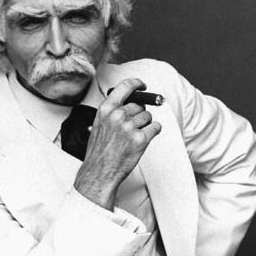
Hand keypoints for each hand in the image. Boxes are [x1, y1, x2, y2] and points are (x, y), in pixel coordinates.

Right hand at [74, 78, 161, 209]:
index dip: (137, 84)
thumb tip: (129, 102)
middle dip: (139, 115)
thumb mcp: (99, 125)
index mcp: (106, 110)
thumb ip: (112, 112)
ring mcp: (129, 127)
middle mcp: (118, 116)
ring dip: (145, 126)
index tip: (142, 86)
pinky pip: (156, 127)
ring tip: (133, 137)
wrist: (99, 172)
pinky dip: (153, 132)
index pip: (126, 86)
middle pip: (140, 105)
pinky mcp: (140, 139)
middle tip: (132, 128)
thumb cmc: (99, 152)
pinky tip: (143, 140)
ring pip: (148, 117)